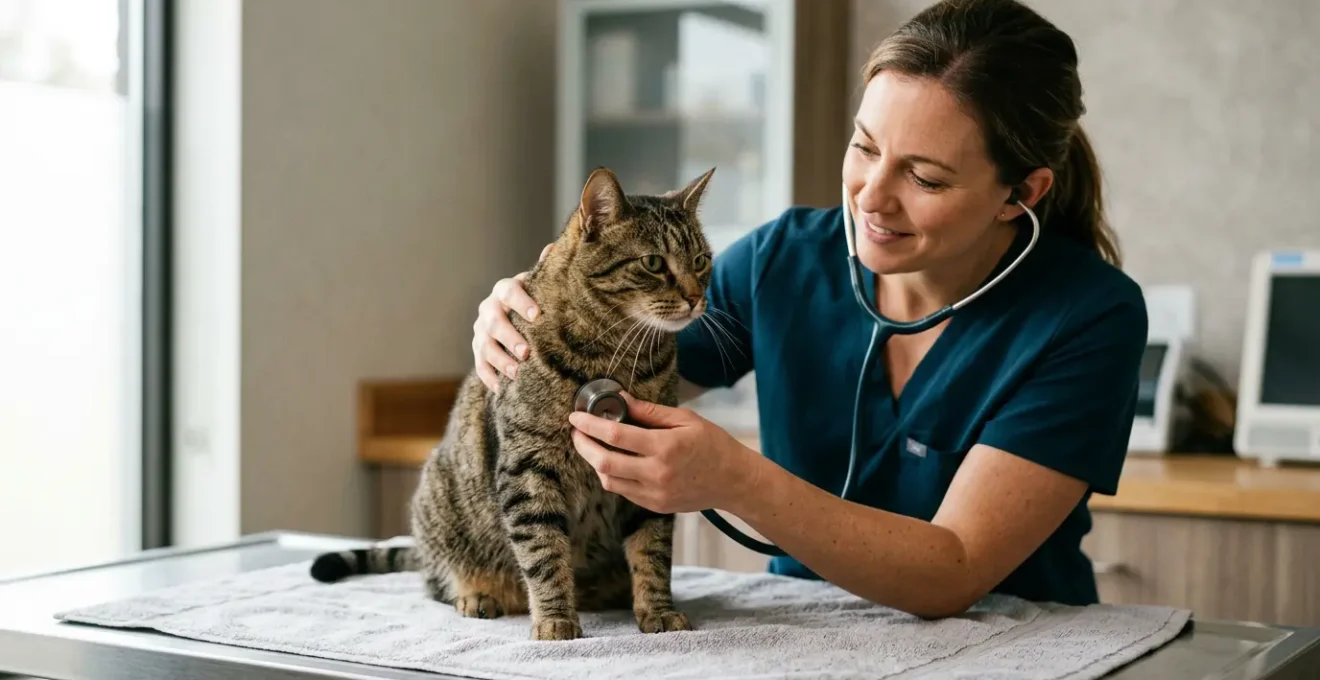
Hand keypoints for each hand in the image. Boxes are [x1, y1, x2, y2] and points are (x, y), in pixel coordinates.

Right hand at [472, 243, 552, 390]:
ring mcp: (480, 331)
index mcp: (505, 290)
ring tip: (516, 373)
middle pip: (494, 322)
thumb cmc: (533, 299)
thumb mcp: (539, 284)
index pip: (509, 291)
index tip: (537, 315)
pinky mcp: (478, 351)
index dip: (521, 302)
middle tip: (526, 352)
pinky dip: (489, 377)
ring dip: (499, 360)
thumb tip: (555, 247)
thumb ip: (546, 269)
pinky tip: (501, 388)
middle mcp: (489, 309)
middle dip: (509, 337)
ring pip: (484, 346)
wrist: (513, 314)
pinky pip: (479, 365)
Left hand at [568, 392, 758, 513]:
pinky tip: (614, 461)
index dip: (590, 425)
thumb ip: (649, 411)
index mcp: (665, 447)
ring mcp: (654, 493)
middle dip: (583, 445)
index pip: (615, 435)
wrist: (732, 481)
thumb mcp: (685, 419)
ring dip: (595, 462)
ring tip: (593, 445)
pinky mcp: (654, 505)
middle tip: (577, 432)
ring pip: (608, 480)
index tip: (576, 416)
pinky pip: (622, 491)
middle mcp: (656, 473)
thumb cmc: (712, 444)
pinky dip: (612, 474)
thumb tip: (620, 399)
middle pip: (603, 461)